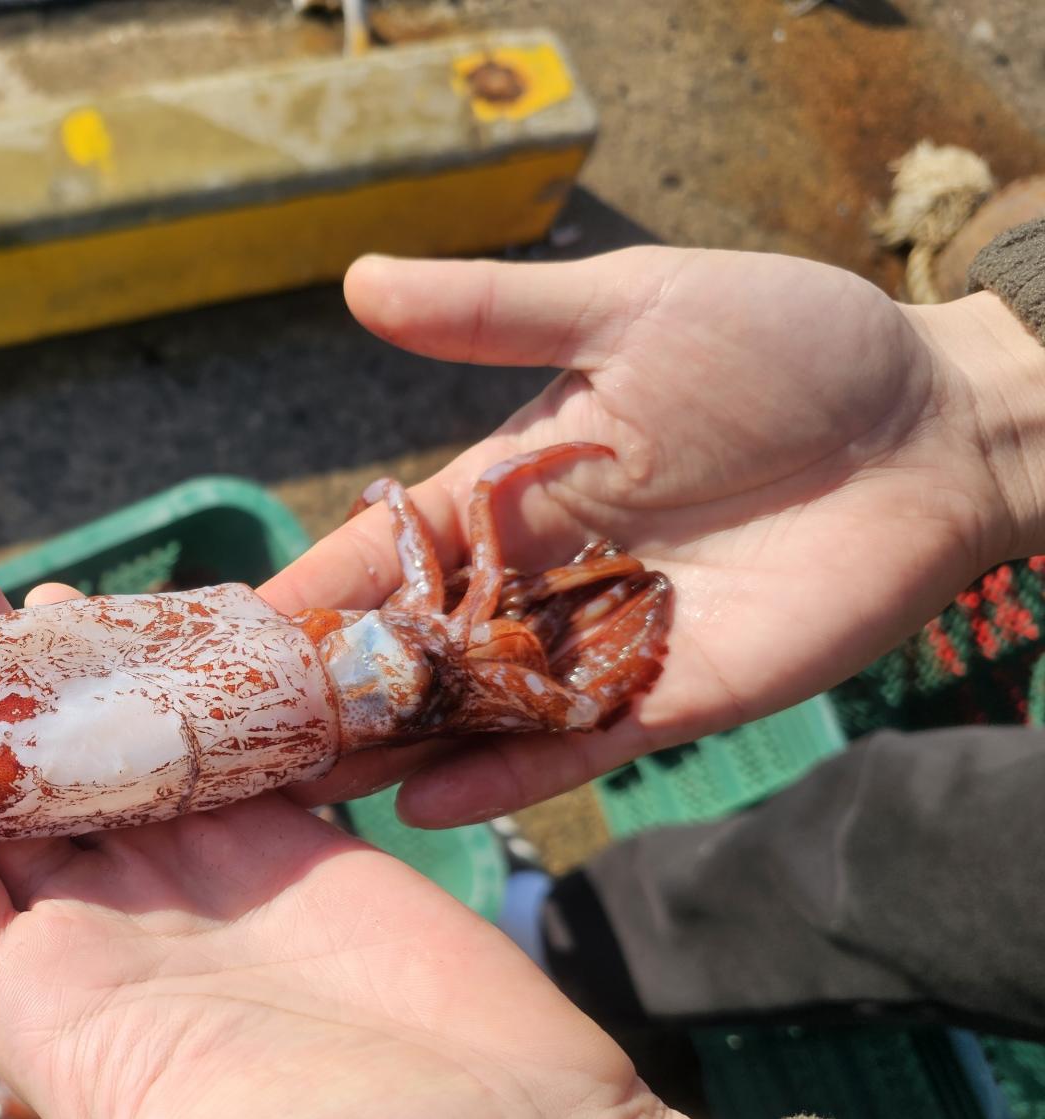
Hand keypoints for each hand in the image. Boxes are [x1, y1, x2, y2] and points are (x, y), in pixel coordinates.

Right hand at [273, 246, 1044, 825]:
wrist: (934, 425)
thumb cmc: (789, 345)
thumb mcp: (632, 307)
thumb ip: (493, 314)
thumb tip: (355, 280)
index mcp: (507, 490)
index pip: (379, 552)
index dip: (304, 590)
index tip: (222, 634)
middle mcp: (534, 580)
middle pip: (406, 649)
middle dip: (325, 693)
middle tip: (232, 742)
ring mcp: (596, 647)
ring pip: (469, 710)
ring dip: (390, 747)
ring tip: (299, 787)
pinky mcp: (669, 698)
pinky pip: (570, 747)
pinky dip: (503, 774)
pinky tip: (427, 800)